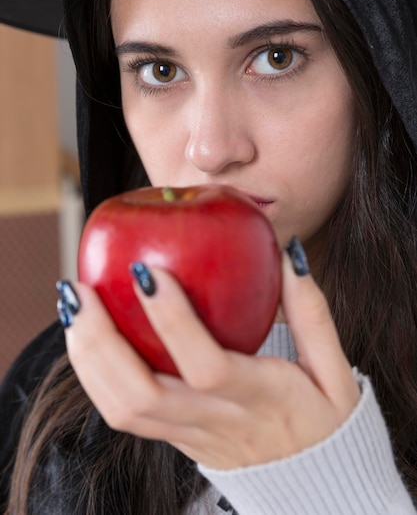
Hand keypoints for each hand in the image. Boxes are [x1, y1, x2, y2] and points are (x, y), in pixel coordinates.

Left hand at [64, 247, 359, 469]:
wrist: (313, 489)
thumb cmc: (325, 424)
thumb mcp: (336, 372)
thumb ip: (312, 312)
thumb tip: (288, 254)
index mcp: (260, 398)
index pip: (207, 364)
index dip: (173, 321)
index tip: (145, 271)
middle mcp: (216, 420)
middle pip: (142, 393)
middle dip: (101, 340)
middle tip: (80, 289)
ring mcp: (189, 435)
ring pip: (123, 409)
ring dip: (87, 358)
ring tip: (73, 307)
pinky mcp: (174, 440)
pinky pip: (124, 415)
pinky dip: (95, 376)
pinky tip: (86, 337)